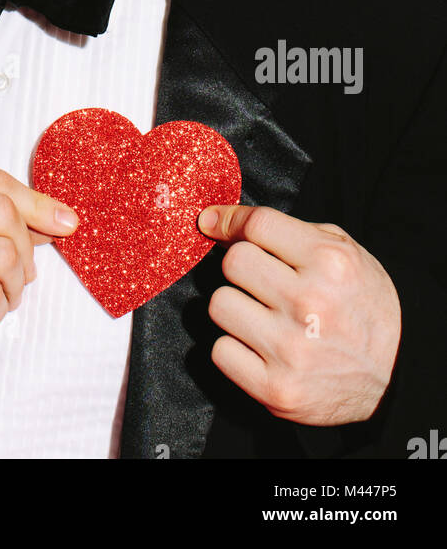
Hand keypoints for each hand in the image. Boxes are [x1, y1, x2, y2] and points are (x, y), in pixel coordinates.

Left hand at [197, 204, 401, 425]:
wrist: (398, 373)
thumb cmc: (361, 304)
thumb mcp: (342, 252)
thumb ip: (285, 231)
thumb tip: (214, 221)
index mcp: (329, 262)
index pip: (257, 225)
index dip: (228, 220)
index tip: (212, 223)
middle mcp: (309, 303)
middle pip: (233, 263)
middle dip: (241, 266)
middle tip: (259, 280)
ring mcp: (292, 350)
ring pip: (220, 304)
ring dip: (235, 307)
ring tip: (261, 314)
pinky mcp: (277, 390)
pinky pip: (220, 352)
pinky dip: (234, 347)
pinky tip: (259, 346)